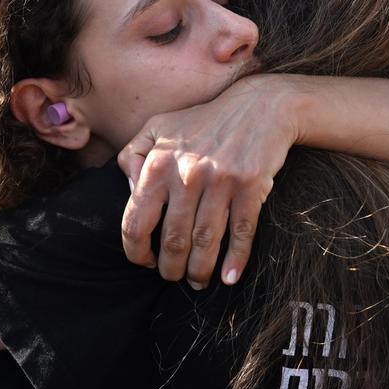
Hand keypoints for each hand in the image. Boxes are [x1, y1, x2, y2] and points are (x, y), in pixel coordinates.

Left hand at [118, 74, 301, 288]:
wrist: (259, 106)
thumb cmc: (204, 121)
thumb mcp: (158, 126)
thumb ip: (134, 155)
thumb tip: (129, 191)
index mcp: (158, 163)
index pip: (136, 221)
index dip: (136, 251)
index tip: (144, 261)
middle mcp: (187, 173)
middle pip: (173, 240)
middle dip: (170, 268)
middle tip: (172, 276)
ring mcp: (220, 181)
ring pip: (205, 242)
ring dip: (199, 271)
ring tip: (197, 282)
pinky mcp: (250, 186)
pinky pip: (241, 233)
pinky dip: (235, 260)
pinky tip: (229, 278)